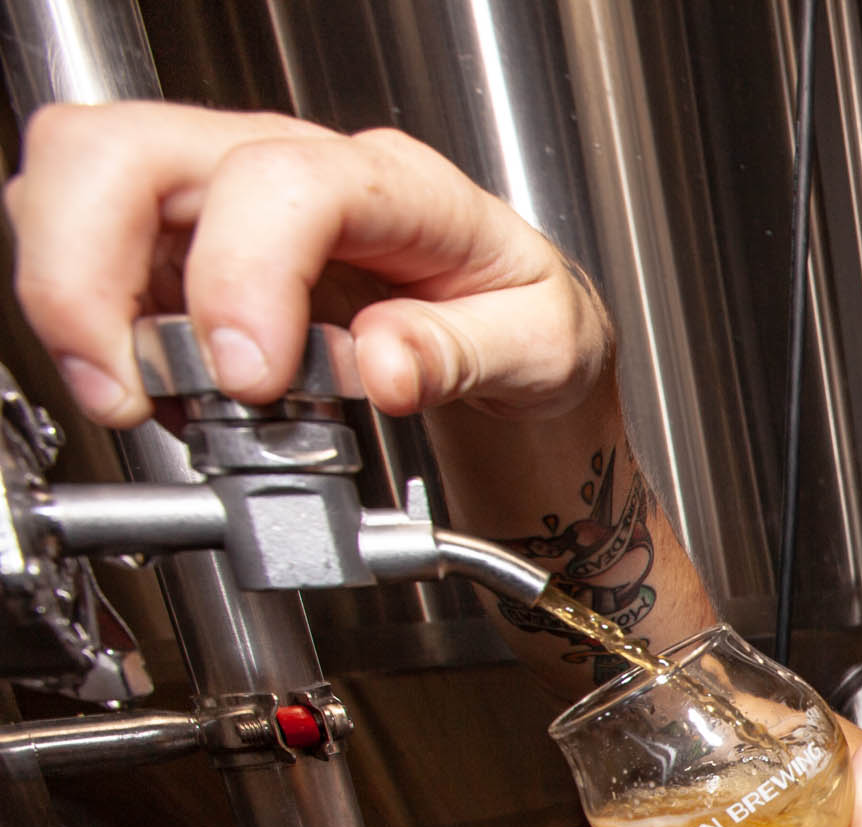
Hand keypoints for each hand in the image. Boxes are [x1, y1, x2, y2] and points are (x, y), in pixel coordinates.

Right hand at [5, 101, 610, 428]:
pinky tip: (160, 392)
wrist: (518, 339)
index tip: (248, 378)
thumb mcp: (544, 349)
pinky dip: (99, 331)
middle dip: (93, 274)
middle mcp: (293, 170)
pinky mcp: (188, 250)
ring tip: (138, 398)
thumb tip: (387, 367)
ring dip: (78, 300)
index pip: (281, 183)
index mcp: (396, 187)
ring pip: (86, 187)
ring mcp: (227, 202)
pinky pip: (96, 258)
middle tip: (129, 390)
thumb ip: (466, 354)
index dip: (241, 274)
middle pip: (129, 152)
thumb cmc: (527, 324)